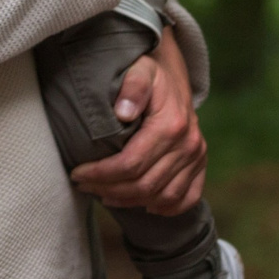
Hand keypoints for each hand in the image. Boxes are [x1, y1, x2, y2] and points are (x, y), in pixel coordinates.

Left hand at [72, 28, 206, 215]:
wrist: (171, 73)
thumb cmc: (147, 72)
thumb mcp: (137, 70)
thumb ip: (132, 87)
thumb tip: (124, 112)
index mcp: (171, 125)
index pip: (130, 164)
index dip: (100, 174)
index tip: (77, 174)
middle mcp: (189, 144)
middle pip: (144, 185)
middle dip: (108, 190)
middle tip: (84, 185)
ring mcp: (197, 156)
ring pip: (163, 196)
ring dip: (131, 201)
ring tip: (104, 195)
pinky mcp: (200, 163)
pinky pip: (188, 197)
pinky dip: (167, 207)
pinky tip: (144, 206)